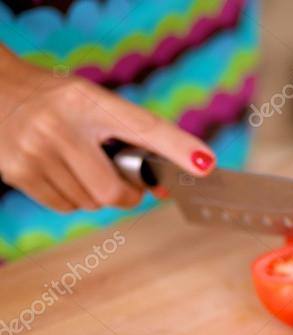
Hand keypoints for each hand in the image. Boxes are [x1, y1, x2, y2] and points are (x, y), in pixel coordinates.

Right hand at [0, 50, 215, 212]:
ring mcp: (36, 149)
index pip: (144, 127)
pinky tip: (59, 172)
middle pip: (113, 190)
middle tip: (120, 179)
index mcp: (91, 102)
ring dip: (94, 194)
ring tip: (77, 164)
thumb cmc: (58, 101)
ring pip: (90, 203)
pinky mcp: (17, 170)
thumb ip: (132, 139)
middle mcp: (62, 125)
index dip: (178, 148)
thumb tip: (164, 187)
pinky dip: (71, 199)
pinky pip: (65, 206)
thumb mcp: (93, 105)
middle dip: (124, 194)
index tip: (205, 165)